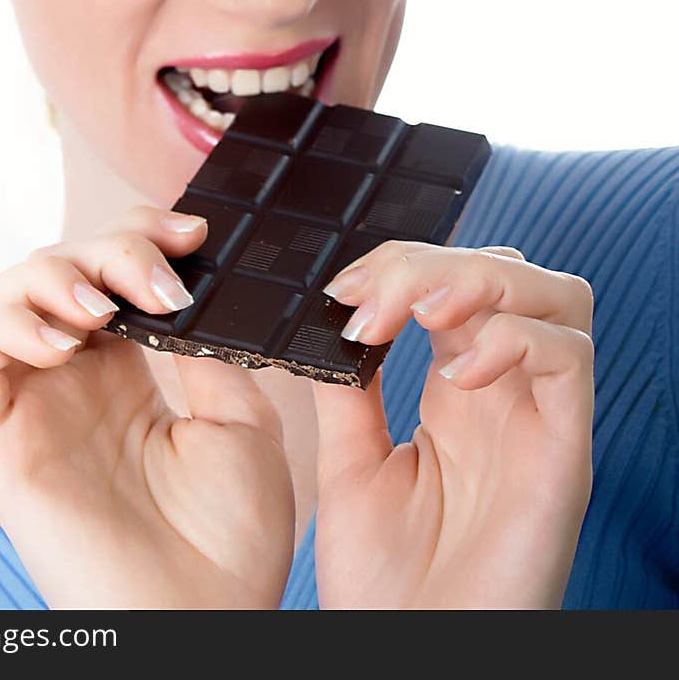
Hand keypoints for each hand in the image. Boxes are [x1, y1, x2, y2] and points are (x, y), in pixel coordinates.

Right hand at [0, 206, 293, 608]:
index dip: (135, 233)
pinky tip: (65, 346)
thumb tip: (179, 283)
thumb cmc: (233, 534)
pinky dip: (6, 325)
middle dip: (105, 247)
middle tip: (159, 280)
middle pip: (50, 264)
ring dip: (47, 276)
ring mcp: (32, 406)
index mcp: (126, 369)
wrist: (209, 617)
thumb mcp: (239, 415)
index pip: (103, 267)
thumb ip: (201, 346)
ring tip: (104, 312)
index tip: (189, 234)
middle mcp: (72, 378)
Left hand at [311, 242, 593, 608]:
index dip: (402, 265)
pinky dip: (515, 340)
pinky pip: (571, 358)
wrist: (410, 658)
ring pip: (556, 295)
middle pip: (506, 271)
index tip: (344, 289)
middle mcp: (506, 394)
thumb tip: (328, 314)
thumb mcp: (350, 462)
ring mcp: (538, 420)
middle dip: (436, 260)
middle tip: (373, 298)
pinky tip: (456, 379)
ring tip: (422, 314)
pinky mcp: (564, 454)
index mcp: (458, 390)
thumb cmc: (384, 582)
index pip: (454, 283)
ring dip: (482, 281)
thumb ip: (349, 387)